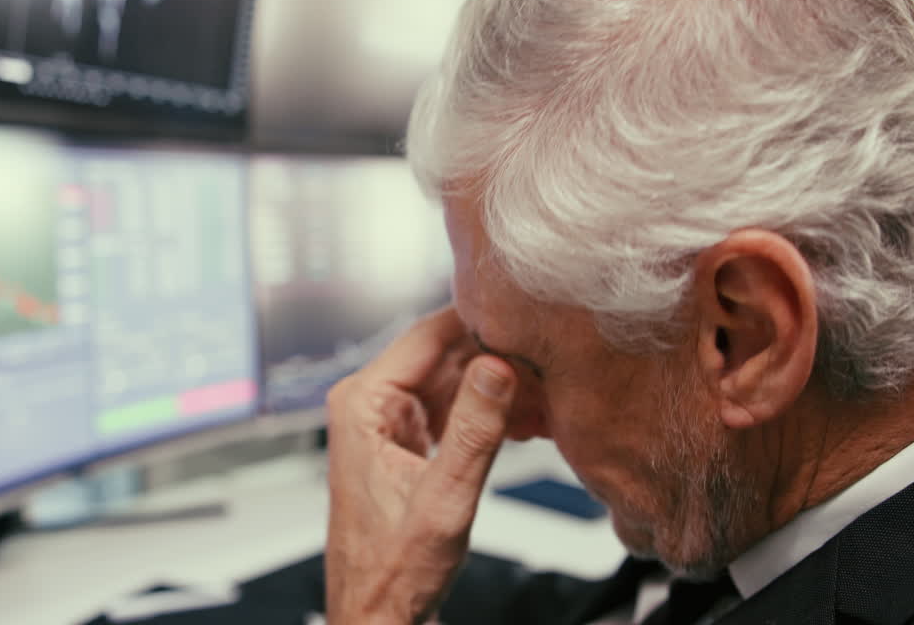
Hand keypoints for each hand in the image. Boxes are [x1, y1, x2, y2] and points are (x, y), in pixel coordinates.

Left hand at [325, 308, 518, 623]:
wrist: (379, 613)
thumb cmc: (393, 569)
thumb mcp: (445, 498)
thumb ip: (474, 430)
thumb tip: (498, 367)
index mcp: (364, 401)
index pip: (429, 333)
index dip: (482, 322)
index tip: (529, 318)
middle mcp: (370, 401)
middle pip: (446, 352)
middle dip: (499, 357)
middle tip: (550, 363)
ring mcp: (388, 417)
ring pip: (455, 377)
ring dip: (500, 385)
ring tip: (545, 396)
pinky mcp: (406, 436)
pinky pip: (454, 405)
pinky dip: (490, 410)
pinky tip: (525, 421)